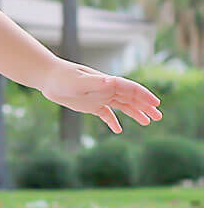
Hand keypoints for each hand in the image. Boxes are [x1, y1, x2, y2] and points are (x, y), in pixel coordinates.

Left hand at [38, 60, 161, 133]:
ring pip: (122, 106)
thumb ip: (97, 83)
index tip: (156, 104)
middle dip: (145, 106)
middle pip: (131, 98)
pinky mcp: (89, 105)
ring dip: (135, 113)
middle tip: (159, 116)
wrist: (47, 77)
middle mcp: (107, 89)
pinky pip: (105, 114)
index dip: (144, 96)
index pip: (131, 89)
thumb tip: (113, 82)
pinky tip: (118, 130)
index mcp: (107, 82)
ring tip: (148, 122)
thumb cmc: (63, 77)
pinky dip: (113, 121)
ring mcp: (99, 97)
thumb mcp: (80, 81)